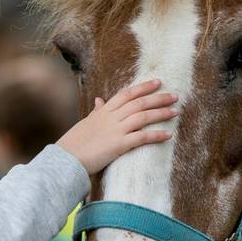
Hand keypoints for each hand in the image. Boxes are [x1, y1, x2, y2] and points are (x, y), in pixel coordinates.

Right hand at [57, 79, 178, 174]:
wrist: (66, 158)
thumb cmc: (74, 142)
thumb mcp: (86, 122)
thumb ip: (96, 111)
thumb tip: (99, 100)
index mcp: (104, 111)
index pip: (127, 94)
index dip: (143, 87)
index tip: (157, 82)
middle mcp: (111, 117)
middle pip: (139, 103)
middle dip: (158, 98)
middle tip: (174, 96)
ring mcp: (115, 130)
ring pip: (143, 116)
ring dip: (161, 113)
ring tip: (175, 112)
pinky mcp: (118, 145)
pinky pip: (142, 137)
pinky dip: (156, 135)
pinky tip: (168, 135)